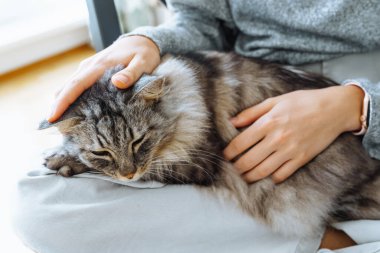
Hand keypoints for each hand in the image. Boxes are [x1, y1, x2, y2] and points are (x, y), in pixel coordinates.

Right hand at [48, 35, 159, 121]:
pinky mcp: (91, 70)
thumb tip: (116, 82)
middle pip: (67, 86)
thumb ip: (131, 73)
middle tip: (53, 127)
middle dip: (58, 106)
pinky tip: (72, 112)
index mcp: (101, 65)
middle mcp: (90, 66)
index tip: (52, 117)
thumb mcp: (143, 63)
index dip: (63, 101)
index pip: (77, 84)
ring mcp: (89, 67)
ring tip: (61, 124)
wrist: (141, 40)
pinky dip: (70, 97)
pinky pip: (76, 85)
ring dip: (62, 102)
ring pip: (69, 85)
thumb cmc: (144, 54)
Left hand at [223, 85, 363, 183]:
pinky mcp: (301, 159)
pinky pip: (282, 175)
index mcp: (268, 123)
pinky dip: (271, 178)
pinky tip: (267, 175)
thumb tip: (232, 122)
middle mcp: (276, 139)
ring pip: (262, 171)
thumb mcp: (275, 101)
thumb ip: (251, 113)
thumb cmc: (302, 102)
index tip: (225, 156)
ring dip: (250, 176)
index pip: (240, 143)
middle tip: (232, 169)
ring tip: (244, 176)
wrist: (333, 109)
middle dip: (237, 167)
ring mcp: (289, 151)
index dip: (229, 152)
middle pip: (248, 161)